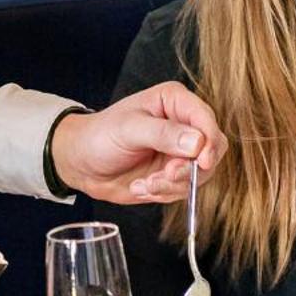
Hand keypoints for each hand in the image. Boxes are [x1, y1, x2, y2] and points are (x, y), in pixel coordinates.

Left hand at [49, 81, 228, 203]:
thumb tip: (197, 142)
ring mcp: (180, 152)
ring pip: (200, 174)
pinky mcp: (174, 175)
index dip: (209, 140)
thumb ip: (163, 134)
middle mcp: (183, 125)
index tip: (201, 161)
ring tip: (146, 183)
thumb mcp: (129, 129)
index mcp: (175, 102)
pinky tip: (141, 186)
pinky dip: (164, 193)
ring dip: (173, 185)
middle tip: (165, 176)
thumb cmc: (100, 136)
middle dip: (190, 169)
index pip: (206, 119)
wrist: (82, 163)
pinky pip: (184, 190)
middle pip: (212, 148)